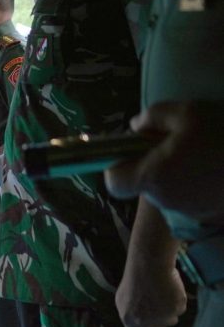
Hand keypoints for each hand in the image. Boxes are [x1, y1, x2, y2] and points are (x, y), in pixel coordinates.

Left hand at [105, 101, 223, 222]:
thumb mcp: (187, 112)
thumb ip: (152, 116)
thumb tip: (135, 126)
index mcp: (152, 177)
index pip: (114, 183)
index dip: (117, 166)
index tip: (133, 150)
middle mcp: (165, 200)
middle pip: (144, 184)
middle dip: (154, 164)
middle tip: (177, 142)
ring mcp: (189, 211)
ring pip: (169, 190)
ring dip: (179, 172)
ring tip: (204, 151)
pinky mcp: (209, 215)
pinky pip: (193, 197)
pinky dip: (199, 182)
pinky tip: (217, 165)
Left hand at [116, 255, 186, 326]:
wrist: (148, 265)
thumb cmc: (136, 280)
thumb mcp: (123, 299)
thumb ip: (128, 317)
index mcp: (128, 319)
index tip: (149, 320)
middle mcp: (144, 321)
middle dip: (159, 322)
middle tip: (158, 306)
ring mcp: (160, 316)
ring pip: (171, 321)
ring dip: (168, 310)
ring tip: (161, 293)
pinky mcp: (174, 309)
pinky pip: (180, 310)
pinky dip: (177, 301)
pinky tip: (169, 289)